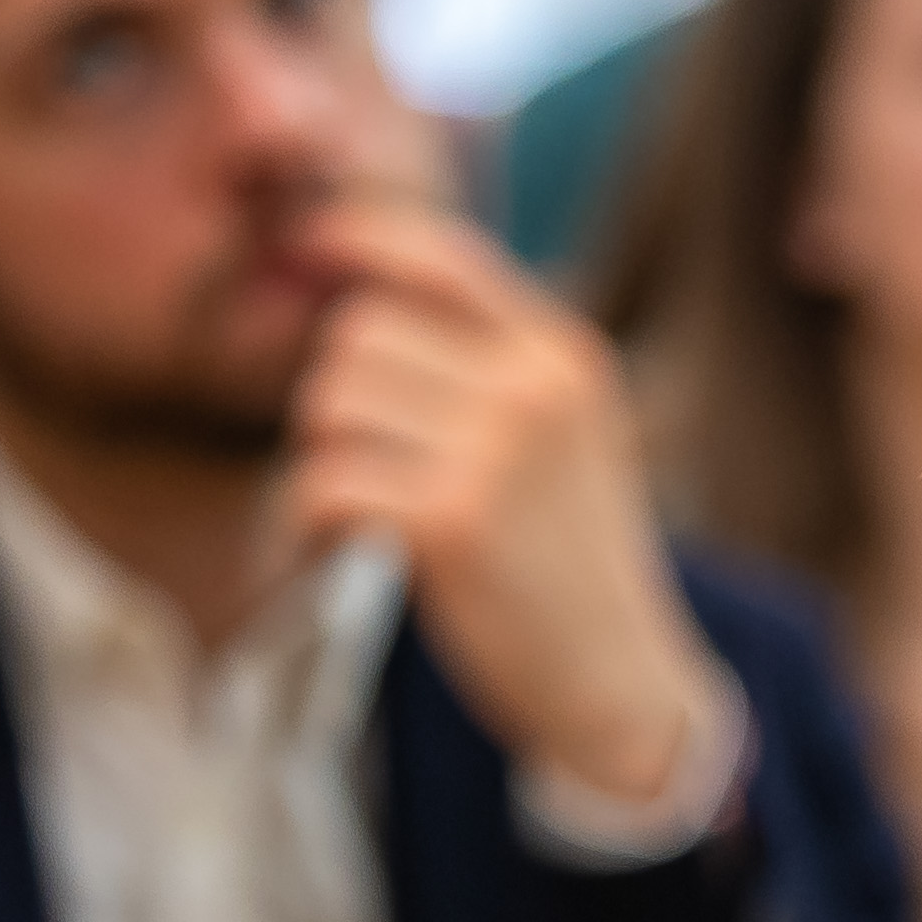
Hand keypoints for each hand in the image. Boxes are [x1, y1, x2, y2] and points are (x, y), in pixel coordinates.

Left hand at [282, 199, 728, 810]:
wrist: (618, 683)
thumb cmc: (564, 561)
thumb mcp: (559, 437)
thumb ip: (483, 363)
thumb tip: (349, 288)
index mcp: (562, 354)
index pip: (441, 255)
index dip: (355, 239)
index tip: (303, 247)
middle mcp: (535, 385)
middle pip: (360, 336)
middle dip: (335, 402)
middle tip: (358, 469)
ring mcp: (498, 449)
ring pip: (330, 403)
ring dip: (316, 462)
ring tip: (355, 514)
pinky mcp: (452, 520)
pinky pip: (321, 483)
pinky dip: (304, 525)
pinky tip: (334, 552)